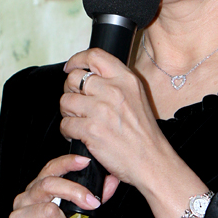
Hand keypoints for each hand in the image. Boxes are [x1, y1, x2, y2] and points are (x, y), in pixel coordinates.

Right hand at [2, 153, 118, 217]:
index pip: (50, 169)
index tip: (86, 161)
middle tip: (93, 204)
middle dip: (76, 192)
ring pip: (48, 211)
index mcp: (36, 192)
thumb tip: (111, 182)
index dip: (67, 163)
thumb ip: (88, 202)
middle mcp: (24, 201)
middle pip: (49, 184)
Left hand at [61, 48, 168, 188]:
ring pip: (65, 101)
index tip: (71, 67)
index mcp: (126, 79)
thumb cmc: (145, 134)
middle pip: (74, 78)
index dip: (77, 60)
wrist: (152, 161)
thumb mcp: (137, 97)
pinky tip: (78, 135)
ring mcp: (101, 110)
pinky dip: (68, 131)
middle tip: (77, 104)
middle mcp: (114, 91)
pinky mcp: (91, 130)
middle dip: (70, 91)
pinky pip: (65, 124)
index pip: (94, 56)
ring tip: (78, 121)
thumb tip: (91, 76)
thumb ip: (116, 83)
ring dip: (68, 112)